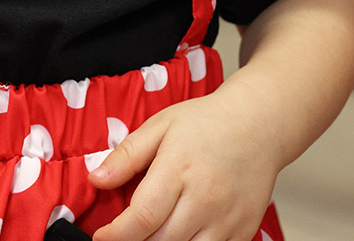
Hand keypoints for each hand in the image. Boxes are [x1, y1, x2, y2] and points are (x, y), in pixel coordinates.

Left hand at [88, 93, 275, 239]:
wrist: (257, 126)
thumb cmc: (206, 122)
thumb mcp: (160, 126)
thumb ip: (127, 155)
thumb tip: (96, 179)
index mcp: (178, 169)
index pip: (142, 217)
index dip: (116, 234)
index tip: (101, 236)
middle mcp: (204, 199)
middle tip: (124, 233)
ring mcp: (226, 220)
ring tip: (151, 232)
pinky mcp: (243, 232)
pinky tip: (180, 233)